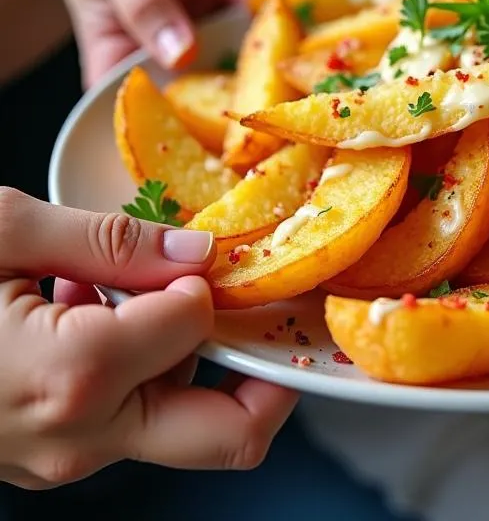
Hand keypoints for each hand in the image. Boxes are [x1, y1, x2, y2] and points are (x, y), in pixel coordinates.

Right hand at [0, 187, 296, 487]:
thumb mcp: (3, 234)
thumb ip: (113, 244)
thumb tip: (203, 249)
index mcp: (73, 379)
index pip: (200, 319)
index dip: (206, 270)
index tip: (199, 238)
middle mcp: (78, 438)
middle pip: (227, 433)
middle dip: (259, 367)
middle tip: (254, 296)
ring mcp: (61, 457)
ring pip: (181, 421)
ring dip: (186, 352)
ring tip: (125, 283)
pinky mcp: (48, 452)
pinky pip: (129, 416)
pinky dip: (139, 363)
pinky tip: (81, 306)